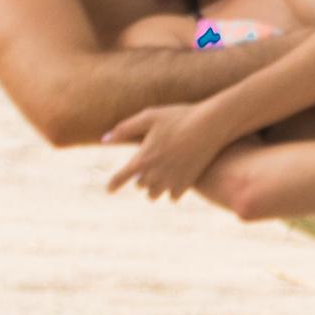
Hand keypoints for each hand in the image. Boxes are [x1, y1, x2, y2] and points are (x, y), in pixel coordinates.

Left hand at [105, 90, 248, 203]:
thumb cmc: (179, 117)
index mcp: (142, 158)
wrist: (211, 125)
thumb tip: (104, 139)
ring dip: (155, 186)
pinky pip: (172, 197)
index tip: (109, 189)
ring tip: (162, 174)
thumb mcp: (149, 117)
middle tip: (152, 163)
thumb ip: (124, 129)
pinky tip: (176, 179)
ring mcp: (170, 181)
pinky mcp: (186, 185)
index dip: (113, 185)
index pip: (120, 178)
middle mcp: (154, 174)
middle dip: (142, 176)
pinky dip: (172, 190)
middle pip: (140, 185)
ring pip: (154, 195)